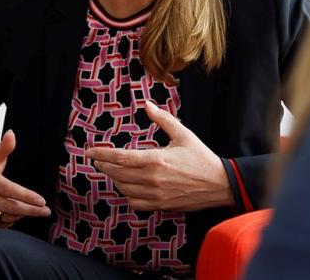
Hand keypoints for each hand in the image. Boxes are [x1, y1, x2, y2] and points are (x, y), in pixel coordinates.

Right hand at [0, 130, 50, 227]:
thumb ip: (4, 146)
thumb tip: (11, 134)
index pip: (9, 190)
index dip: (26, 196)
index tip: (41, 201)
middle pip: (9, 207)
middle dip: (30, 210)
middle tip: (46, 211)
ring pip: (4, 217)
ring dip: (22, 216)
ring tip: (36, 211)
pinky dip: (10, 221)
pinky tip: (20, 215)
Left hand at [85, 100, 232, 211]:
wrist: (219, 184)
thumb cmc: (201, 157)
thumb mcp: (183, 134)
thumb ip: (162, 119)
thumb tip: (147, 104)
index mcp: (156, 160)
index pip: (120, 158)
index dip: (101, 154)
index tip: (90, 151)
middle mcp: (153, 179)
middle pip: (117, 174)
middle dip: (104, 166)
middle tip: (97, 159)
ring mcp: (156, 195)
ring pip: (124, 189)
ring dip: (114, 179)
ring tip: (112, 169)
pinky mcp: (160, 205)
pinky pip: (135, 202)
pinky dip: (127, 194)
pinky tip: (128, 185)